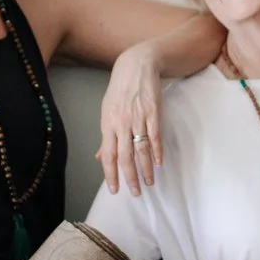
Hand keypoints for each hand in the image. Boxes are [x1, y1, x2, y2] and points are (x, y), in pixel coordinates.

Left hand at [97, 41, 165, 194]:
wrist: (136, 66)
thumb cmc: (120, 90)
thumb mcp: (107, 111)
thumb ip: (106, 136)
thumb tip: (100, 157)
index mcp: (108, 124)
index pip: (108, 155)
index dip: (111, 174)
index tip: (115, 190)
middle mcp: (121, 123)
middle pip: (125, 157)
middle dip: (130, 177)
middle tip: (135, 193)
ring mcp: (138, 118)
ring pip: (141, 150)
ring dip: (146, 169)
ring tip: (149, 183)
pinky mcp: (153, 113)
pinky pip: (155, 137)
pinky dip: (157, 152)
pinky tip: (159, 164)